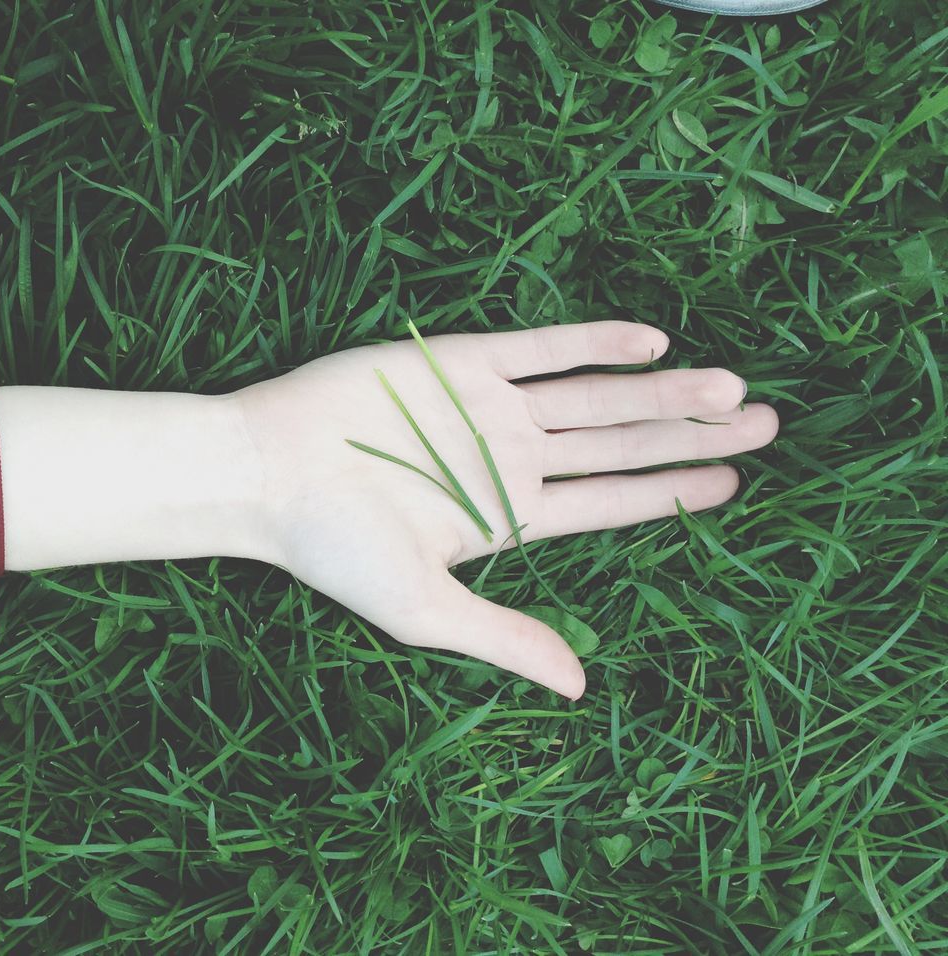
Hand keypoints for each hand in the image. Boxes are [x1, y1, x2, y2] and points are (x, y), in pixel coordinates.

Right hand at [231, 321, 778, 699]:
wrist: (264, 472)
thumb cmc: (333, 549)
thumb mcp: (425, 610)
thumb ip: (506, 639)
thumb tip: (581, 688)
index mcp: (505, 515)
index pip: (608, 503)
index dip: (671, 492)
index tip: (732, 482)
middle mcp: (508, 458)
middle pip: (619, 443)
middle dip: (692, 436)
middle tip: (769, 424)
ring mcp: (487, 408)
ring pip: (595, 396)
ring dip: (662, 392)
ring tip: (733, 390)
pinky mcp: (461, 362)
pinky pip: (542, 347)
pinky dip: (595, 342)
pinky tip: (653, 342)